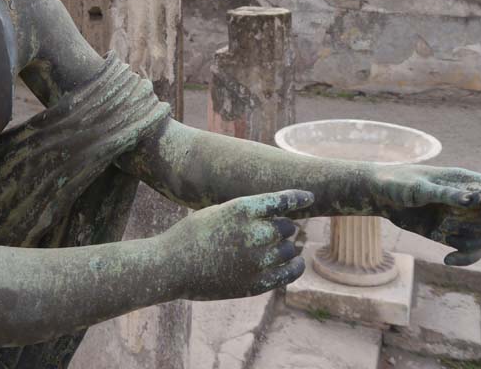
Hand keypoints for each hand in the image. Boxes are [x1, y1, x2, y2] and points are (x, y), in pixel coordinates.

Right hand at [161, 190, 313, 299]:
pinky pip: (289, 272)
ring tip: (277, 246)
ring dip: (286, 246)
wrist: (172, 266)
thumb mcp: (217, 211)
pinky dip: (295, 265)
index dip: (298, 197)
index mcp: (242, 209)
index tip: (309, 197)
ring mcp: (257, 260)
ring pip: (289, 249)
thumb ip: (245, 213)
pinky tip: (296, 262)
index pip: (282, 200)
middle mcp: (254, 233)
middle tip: (274, 228)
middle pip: (287, 227)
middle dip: (283, 226)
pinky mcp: (256, 283)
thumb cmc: (190, 234)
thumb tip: (273, 217)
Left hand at [372, 164, 480, 265]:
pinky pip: (471, 251)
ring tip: (446, 235)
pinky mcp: (450, 234)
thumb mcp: (419, 188)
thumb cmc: (398, 183)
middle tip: (454, 225)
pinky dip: (465, 258)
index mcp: (463, 181)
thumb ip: (445, 194)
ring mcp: (460, 219)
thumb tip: (474, 200)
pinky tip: (447, 260)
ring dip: (471, 242)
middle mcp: (466, 201)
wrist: (380, 197)